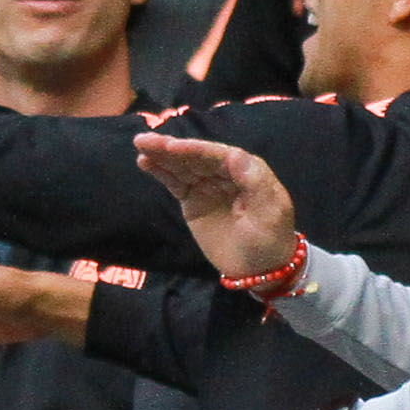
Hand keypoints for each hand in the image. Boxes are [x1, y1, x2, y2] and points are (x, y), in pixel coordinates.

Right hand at [132, 132, 300, 281]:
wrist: (258, 269)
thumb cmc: (268, 240)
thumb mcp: (270, 214)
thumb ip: (255, 184)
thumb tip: (235, 155)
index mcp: (248, 171)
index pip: (219, 155)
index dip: (195, 150)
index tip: (172, 147)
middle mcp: (226, 173)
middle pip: (197, 157)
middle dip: (171, 148)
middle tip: (145, 141)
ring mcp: (208, 185)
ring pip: (183, 166)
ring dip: (161, 155)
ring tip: (140, 145)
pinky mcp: (193, 200)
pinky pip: (176, 183)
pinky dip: (161, 172)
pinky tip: (145, 162)